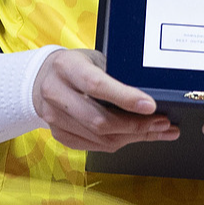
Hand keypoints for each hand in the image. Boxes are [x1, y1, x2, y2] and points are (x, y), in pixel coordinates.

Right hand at [32, 48, 176, 150]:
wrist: (40, 80)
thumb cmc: (75, 66)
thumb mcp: (93, 58)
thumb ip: (114, 74)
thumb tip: (150, 94)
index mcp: (67, 68)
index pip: (97, 85)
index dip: (125, 98)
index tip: (151, 106)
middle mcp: (56, 94)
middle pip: (99, 120)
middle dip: (136, 125)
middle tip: (164, 123)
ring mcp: (55, 118)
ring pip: (99, 137)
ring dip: (133, 137)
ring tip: (159, 131)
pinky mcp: (59, 135)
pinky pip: (94, 146)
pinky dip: (119, 142)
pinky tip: (137, 136)